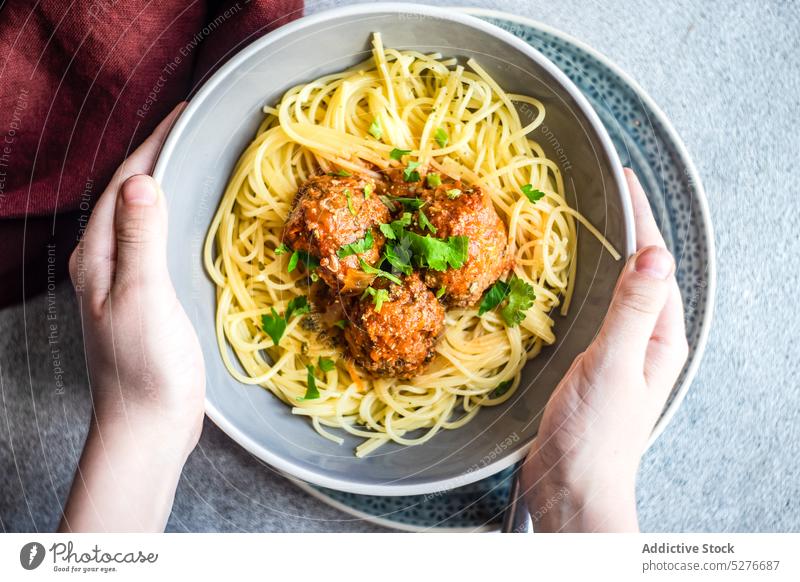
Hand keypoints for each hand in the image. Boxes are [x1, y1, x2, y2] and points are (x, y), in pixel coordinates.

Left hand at [61, 103, 204, 530]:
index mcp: (97, 253)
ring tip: (201, 158)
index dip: (154, 143)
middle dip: (161, 154)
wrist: (148, 423)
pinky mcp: (148, 295)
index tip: (186, 112)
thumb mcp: (143, 297)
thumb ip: (141, 238)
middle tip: (200, 128)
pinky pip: (160, 239)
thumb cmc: (144, 366)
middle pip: (131, 192)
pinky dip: (179, 215)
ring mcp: (126, 278)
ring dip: (170, 182)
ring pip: (146, 215)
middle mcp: (105, 259)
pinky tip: (198, 216)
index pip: (125, 181)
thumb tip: (142, 179)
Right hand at [521, 169, 687, 531]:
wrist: (572, 486)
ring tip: (595, 227)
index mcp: (660, 338)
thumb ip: (633, 311)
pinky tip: (576, 283)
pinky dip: (591, 287)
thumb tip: (655, 254)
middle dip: (631, 232)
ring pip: (621, 292)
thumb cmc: (595, 435)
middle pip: (643, 274)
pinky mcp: (595, 367)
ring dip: (611, 257)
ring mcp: (621, 355)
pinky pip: (599, 313)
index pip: (655, 265)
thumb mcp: (614, 366)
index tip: (628, 183)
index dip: (643, 221)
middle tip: (610, 196)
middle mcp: (647, 343)